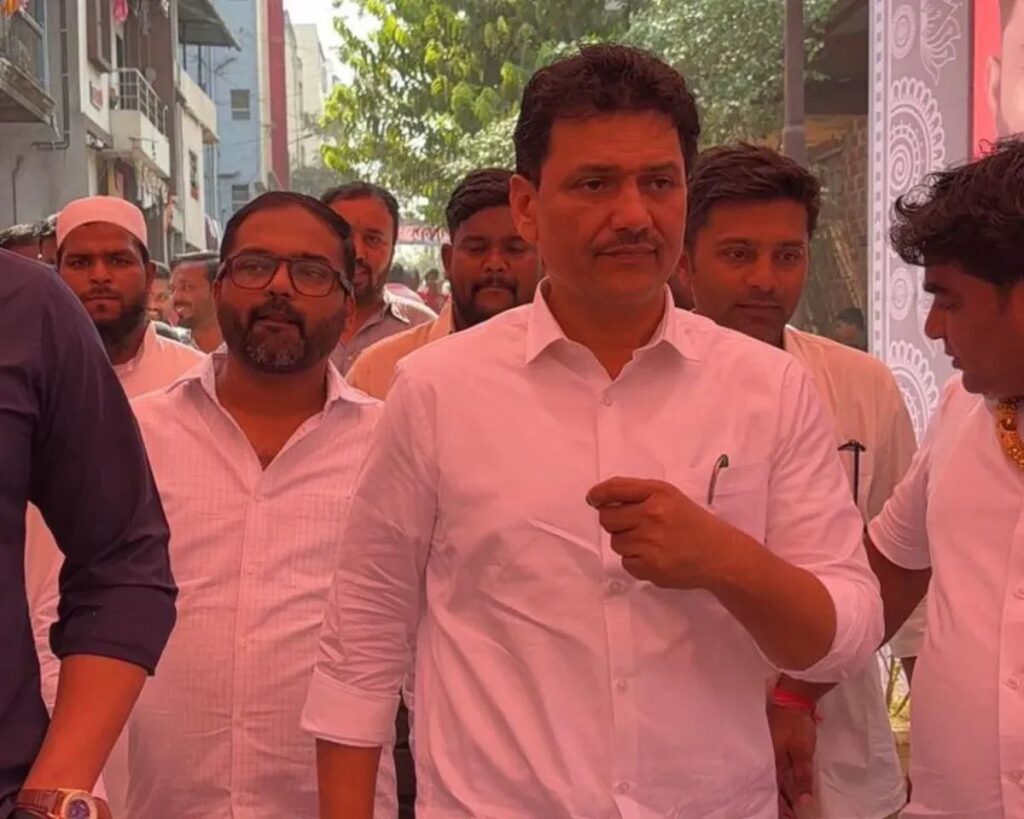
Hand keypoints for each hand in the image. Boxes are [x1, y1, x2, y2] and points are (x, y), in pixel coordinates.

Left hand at [586, 477, 736, 589]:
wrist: (719, 555)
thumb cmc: (691, 522)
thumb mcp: (669, 497)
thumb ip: (637, 494)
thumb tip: (600, 499)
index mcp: (658, 493)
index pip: (614, 489)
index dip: (598, 494)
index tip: (593, 499)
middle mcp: (653, 515)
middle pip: (607, 518)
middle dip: (614, 521)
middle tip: (631, 524)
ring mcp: (651, 543)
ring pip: (616, 542)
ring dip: (627, 542)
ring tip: (650, 541)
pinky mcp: (650, 567)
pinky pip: (626, 562)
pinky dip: (635, 560)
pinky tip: (654, 556)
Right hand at [768, 701, 816, 815]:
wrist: (791, 698)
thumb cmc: (796, 726)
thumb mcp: (803, 753)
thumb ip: (802, 776)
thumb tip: (804, 801)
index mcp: (773, 762)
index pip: (777, 790)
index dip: (783, 805)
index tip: (789, 816)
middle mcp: (768, 757)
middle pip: (773, 784)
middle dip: (780, 800)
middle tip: (789, 814)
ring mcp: (768, 748)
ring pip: (773, 774)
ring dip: (780, 789)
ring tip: (787, 801)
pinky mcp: (772, 741)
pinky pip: (773, 764)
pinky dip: (778, 775)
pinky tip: (781, 778)